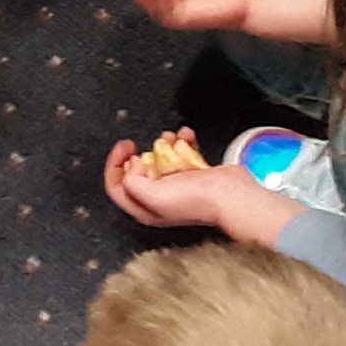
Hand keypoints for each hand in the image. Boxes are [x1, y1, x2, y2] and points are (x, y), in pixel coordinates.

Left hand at [102, 139, 304, 245]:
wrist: (231, 196)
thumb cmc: (196, 201)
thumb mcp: (150, 195)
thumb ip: (132, 181)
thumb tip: (134, 165)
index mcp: (145, 208)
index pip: (116, 186)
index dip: (115, 165)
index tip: (125, 147)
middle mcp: (158, 198)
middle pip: (136, 171)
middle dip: (140, 153)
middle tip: (141, 144)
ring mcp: (176, 185)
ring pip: (159, 159)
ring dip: (162, 143)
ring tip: (169, 138)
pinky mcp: (193, 173)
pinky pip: (181, 153)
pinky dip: (182, 142)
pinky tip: (186, 137)